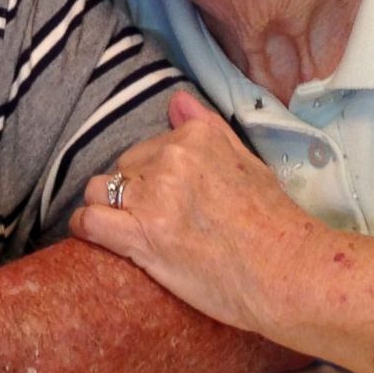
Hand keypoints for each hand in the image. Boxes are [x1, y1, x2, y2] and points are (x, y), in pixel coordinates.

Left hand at [71, 91, 326, 336]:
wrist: (288, 273)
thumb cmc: (274, 223)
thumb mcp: (247, 162)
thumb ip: (206, 128)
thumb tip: (176, 99)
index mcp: (196, 138)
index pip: (148, 147)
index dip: (152, 176)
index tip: (168, 200)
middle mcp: (171, 159)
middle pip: (123, 169)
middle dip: (133, 192)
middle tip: (157, 222)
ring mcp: (154, 196)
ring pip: (100, 190)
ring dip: (107, 208)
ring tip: (126, 230)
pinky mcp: (141, 235)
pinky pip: (89, 220)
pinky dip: (85, 228)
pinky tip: (93, 237)